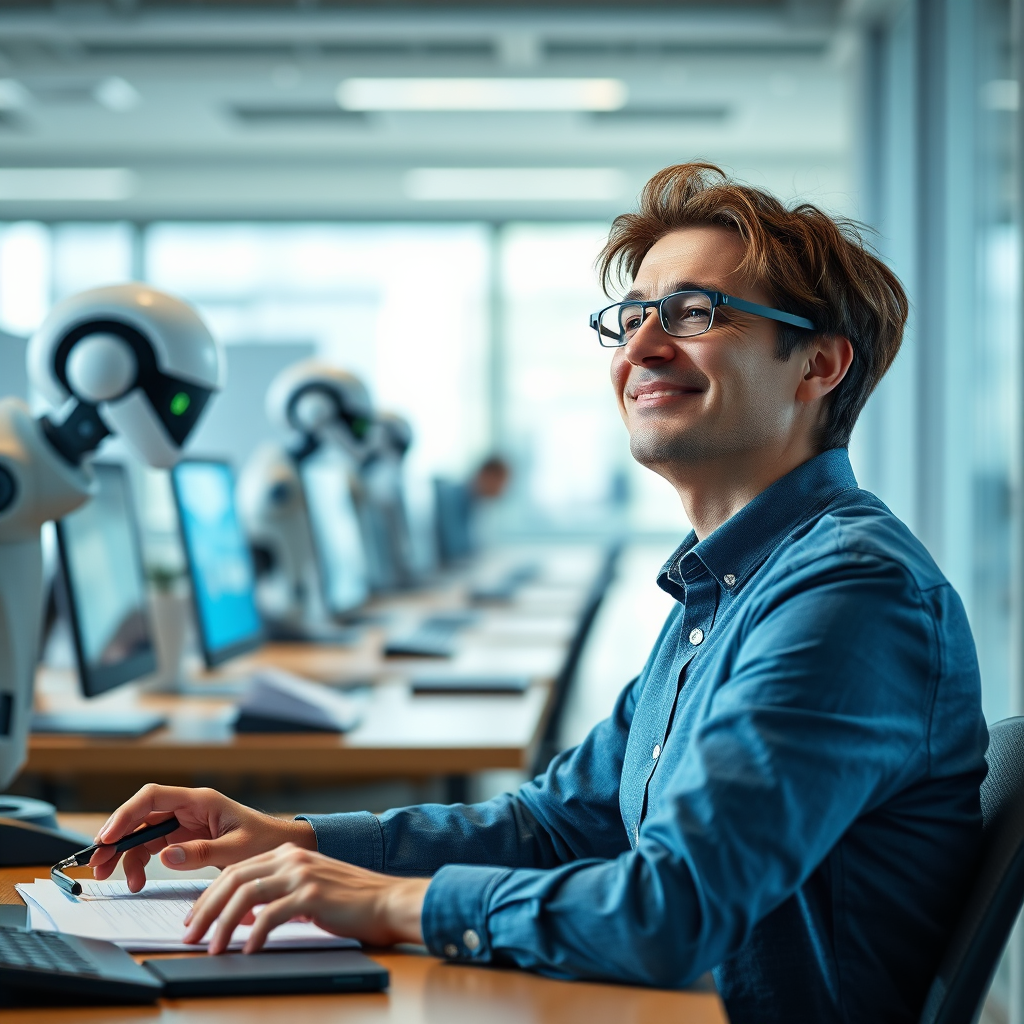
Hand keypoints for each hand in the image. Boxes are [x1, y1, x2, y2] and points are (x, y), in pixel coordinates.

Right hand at [90, 785, 316, 892]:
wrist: (280, 848)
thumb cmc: (264, 842)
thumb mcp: (236, 850)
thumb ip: (202, 853)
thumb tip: (166, 855)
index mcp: (200, 801)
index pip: (153, 797)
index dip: (126, 814)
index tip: (107, 837)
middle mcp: (187, 808)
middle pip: (140, 816)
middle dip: (117, 837)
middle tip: (99, 863)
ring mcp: (183, 823)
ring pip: (141, 833)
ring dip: (124, 855)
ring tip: (117, 880)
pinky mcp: (182, 839)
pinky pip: (152, 847)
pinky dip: (139, 863)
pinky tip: (137, 881)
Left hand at [182, 843, 429, 953]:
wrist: (390, 901)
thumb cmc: (352, 901)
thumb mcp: (310, 889)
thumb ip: (279, 894)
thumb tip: (244, 915)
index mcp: (289, 853)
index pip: (236, 871)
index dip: (210, 896)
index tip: (194, 919)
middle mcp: (292, 858)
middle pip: (234, 880)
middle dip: (206, 910)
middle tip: (191, 936)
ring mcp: (303, 874)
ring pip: (246, 896)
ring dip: (224, 925)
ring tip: (213, 948)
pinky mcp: (313, 894)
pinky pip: (272, 915)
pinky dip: (254, 935)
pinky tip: (248, 950)